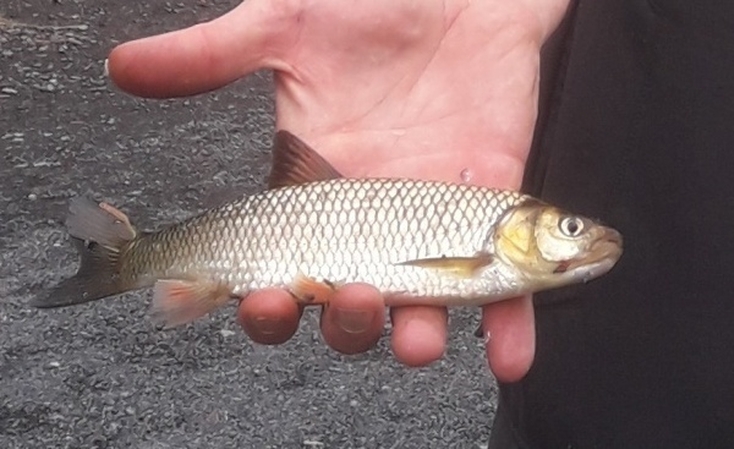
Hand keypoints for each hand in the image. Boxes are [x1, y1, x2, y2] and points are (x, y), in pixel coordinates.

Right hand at [107, 0, 568, 382]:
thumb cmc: (367, 6)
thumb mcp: (282, 28)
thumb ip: (210, 56)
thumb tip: (122, 67)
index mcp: (315, 192)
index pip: (280, 270)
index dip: (261, 299)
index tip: (251, 297)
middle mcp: (373, 222)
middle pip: (346, 305)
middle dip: (340, 321)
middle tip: (334, 296)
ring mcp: (435, 222)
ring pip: (420, 306)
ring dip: (416, 334)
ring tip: (414, 342)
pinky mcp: (492, 206)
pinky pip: (503, 281)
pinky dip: (510, 324)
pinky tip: (508, 357)